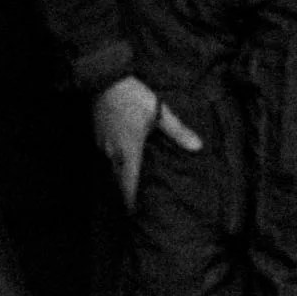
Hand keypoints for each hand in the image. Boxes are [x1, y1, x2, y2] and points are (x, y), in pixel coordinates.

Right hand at [91, 76, 202, 208]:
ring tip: (131, 189)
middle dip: (126, 195)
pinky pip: (107, 158)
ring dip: (120, 180)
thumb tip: (198, 147)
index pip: (129, 185)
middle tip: (135, 208)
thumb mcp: (159, 113)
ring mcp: (102, 145)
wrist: (105, 78)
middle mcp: (112, 153)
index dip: (132, 202)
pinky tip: (123, 164)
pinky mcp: (98, 136)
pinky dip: (115, 166)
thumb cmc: (133, 96)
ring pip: (111, 170)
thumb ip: (178, 131)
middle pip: (118, 181)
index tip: (136, 217)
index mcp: (128, 151)